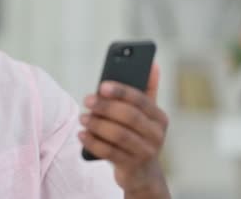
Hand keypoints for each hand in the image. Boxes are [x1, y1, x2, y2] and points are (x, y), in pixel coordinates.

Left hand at [79, 64, 169, 197]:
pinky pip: (110, 153)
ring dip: (97, 124)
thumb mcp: (146, 116)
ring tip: (82, 117)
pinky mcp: (132, 167)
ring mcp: (145, 152)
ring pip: (119, 135)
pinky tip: (82, 134)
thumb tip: (153, 65)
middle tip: (87, 100)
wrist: (143, 174)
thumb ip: (147, 91)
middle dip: (106, 107)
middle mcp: (156, 135)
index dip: (121, 92)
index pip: (141, 100)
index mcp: (159, 117)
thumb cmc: (139, 136)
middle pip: (129, 117)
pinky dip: (93, 142)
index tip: (101, 86)